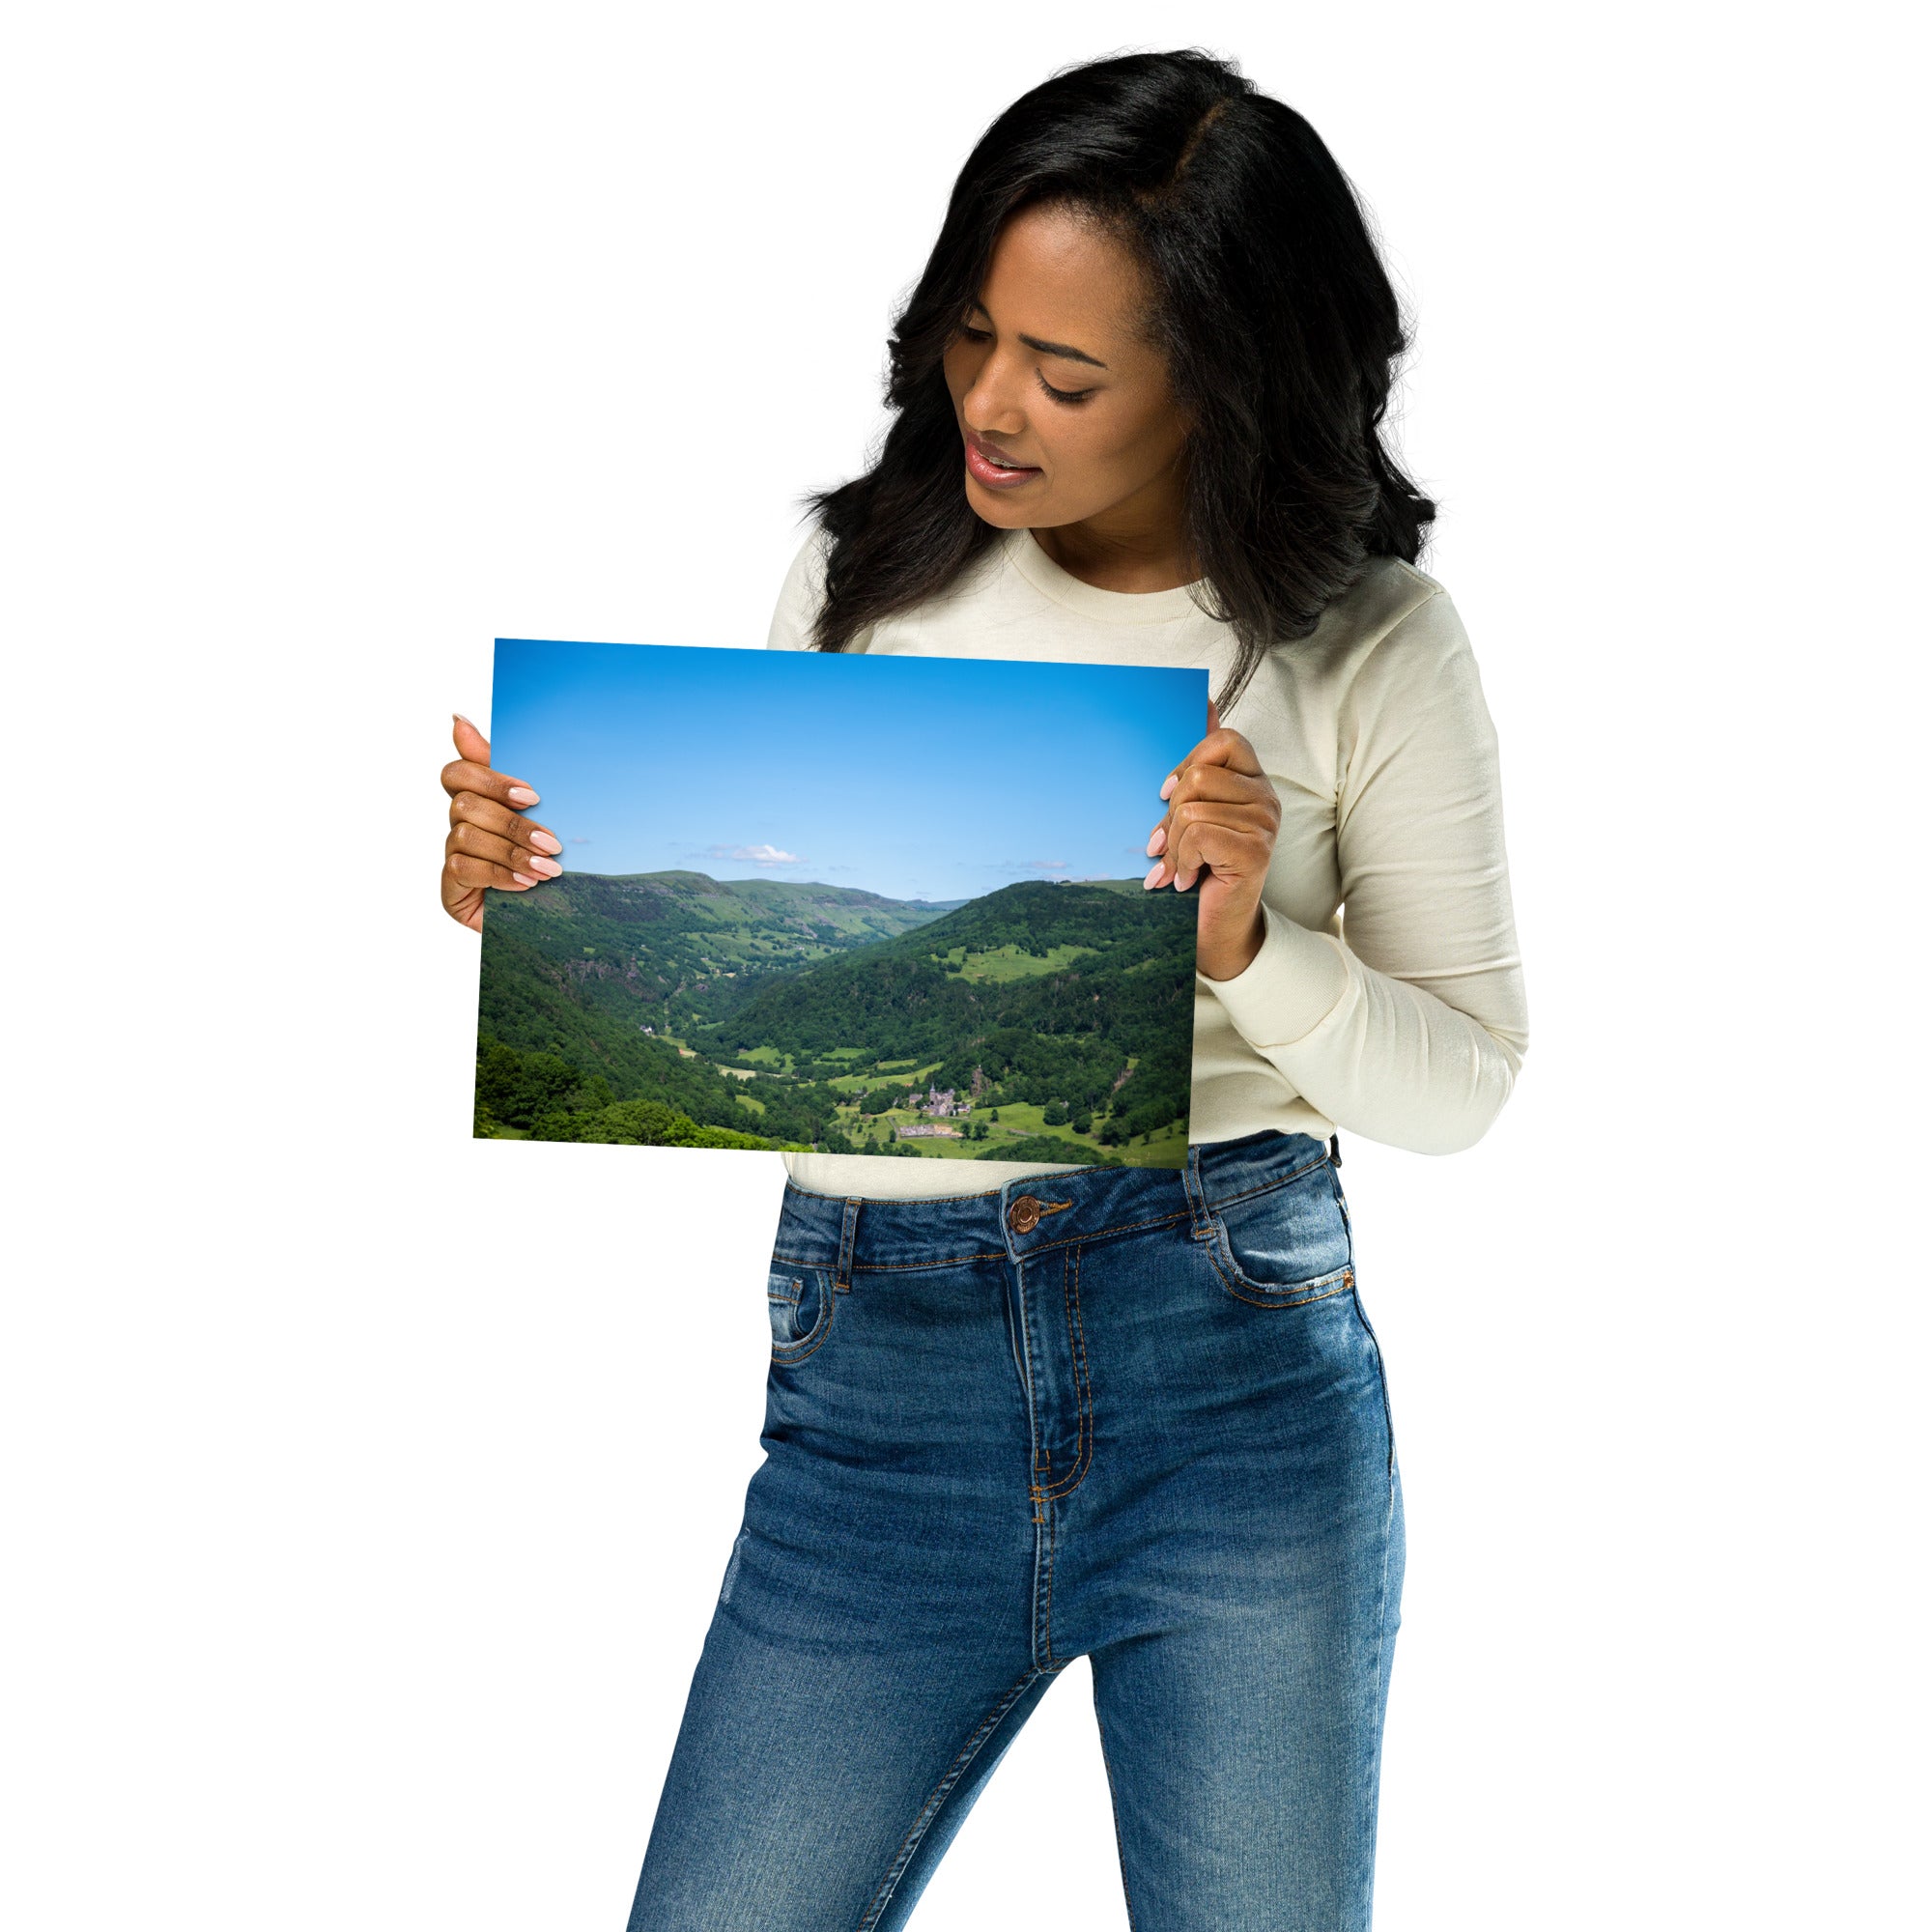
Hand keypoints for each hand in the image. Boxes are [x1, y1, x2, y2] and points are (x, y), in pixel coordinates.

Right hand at [440, 714, 562, 931]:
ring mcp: (453, 855)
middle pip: (465, 805)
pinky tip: (527, 885)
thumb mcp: (541, 814)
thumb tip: (457, 718)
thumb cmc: (545, 858)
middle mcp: (459, 824)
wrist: (551, 918)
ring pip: (466, 836)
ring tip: (549, 869)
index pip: (458, 772)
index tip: (533, 796)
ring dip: (512, 852)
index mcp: (479, 800)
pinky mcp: (450, 887)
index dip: (490, 779)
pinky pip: (464, 869)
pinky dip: (500, 875)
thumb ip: (509, 772)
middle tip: (553, 842)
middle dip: (513, 824)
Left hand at [1143, 699, 1279, 980]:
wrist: (1216, 927)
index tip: (1166, 795)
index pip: (1224, 739)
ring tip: (1178, 867)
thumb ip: (1200, 763)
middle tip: (1166, 844)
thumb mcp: (1193, 812)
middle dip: (1170, 814)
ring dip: (1173, 845)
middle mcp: (1267, 797)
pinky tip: (1186, 879)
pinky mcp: (1256, 850)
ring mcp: (1265, 823)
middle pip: (1199, 776)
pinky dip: (1181, 861)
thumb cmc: (1200, 867)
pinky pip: (1198, 834)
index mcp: (1252, 781)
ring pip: (1192, 808)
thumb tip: (1204, 701)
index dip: (1187, 762)